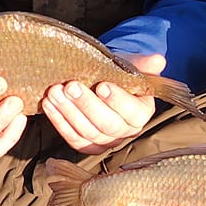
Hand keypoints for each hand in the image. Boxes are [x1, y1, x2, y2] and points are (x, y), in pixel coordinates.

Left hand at [42, 53, 162, 155]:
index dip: (117, 100)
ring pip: (87, 132)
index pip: (133, 112)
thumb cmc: (117, 74)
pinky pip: (73, 138)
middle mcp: (126, 131)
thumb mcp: (130, 65)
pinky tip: (48, 105)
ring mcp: (106, 141)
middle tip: (70, 86)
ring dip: (68, 112)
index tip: (102, 85)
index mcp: (141, 113)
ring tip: (54, 93)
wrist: (101, 82)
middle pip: (107, 125)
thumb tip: (157, 60)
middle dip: (87, 105)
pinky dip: (59, 122)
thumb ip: (143, 64)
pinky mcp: (87, 145)